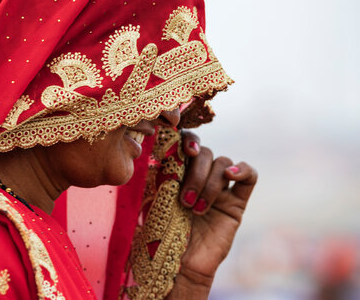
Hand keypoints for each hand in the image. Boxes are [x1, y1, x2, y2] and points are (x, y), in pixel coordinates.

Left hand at [167, 131, 257, 298]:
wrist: (181, 264)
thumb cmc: (163, 235)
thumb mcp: (156, 202)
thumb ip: (160, 177)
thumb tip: (159, 152)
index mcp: (181, 172)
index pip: (188, 144)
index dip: (189, 140)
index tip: (186, 150)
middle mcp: (201, 176)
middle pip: (207, 154)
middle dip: (195, 173)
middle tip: (184, 200)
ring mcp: (221, 188)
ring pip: (224, 164)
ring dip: (209, 184)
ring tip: (196, 208)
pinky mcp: (238, 202)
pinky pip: (249, 176)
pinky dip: (242, 170)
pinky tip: (231, 177)